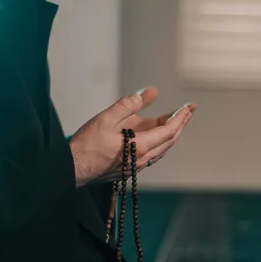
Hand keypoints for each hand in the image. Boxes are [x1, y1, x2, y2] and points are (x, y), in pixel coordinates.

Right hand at [68, 87, 194, 187]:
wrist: (72, 169)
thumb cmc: (86, 146)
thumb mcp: (106, 118)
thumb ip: (129, 105)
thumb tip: (149, 93)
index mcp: (139, 147)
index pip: (168, 132)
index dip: (179, 119)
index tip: (187, 108)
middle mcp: (142, 159)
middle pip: (169, 141)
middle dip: (180, 124)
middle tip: (188, 110)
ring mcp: (136, 165)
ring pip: (161, 148)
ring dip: (171, 133)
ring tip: (176, 118)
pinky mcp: (129, 168)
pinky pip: (152, 153)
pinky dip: (158, 140)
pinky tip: (156, 133)